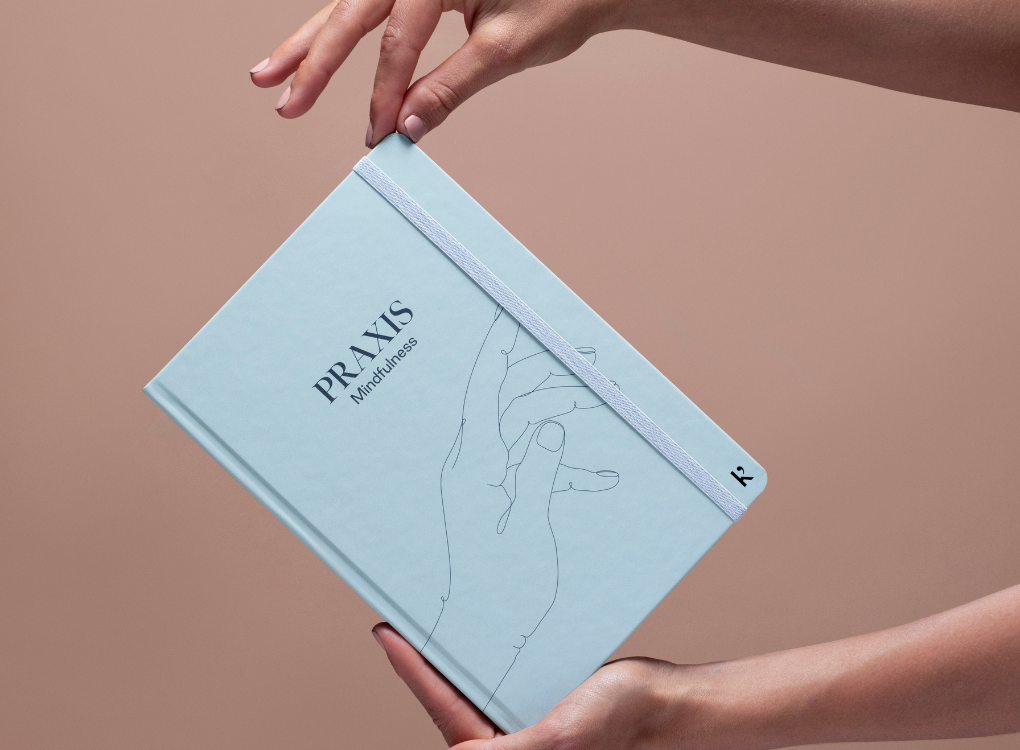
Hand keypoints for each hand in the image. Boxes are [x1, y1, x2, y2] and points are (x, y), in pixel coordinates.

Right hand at [248, 0, 618, 143]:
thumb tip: (407, 127)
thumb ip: (451, 87)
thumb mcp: (507, 49)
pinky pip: (370, 5)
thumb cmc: (561, 2)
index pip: (398, 40)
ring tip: (269, 74)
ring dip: (310, 41)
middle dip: (314, 59)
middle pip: (353, 11)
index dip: (385, 93)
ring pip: (350, 4)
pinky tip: (313, 49)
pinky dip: (342, 30)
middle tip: (281, 101)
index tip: (377, 136)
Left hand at [374, 622, 684, 749]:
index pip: (444, 710)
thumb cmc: (621, 729)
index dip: (412, 670)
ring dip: (459, 648)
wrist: (665, 701)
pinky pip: (503, 665)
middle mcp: (510, 740)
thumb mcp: (556, 740)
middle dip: (430, 660)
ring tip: (434, 615)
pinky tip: (480, 619)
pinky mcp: (539, 694)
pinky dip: (490, 641)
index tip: (387, 632)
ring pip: (477, 676)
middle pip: (454, 694)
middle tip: (403, 618)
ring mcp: (523, 716)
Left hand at [425, 307, 616, 695]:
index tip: (507, 321)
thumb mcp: (527, 533)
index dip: (495, 355)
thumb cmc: (501, 598)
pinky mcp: (501, 502)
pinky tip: (597, 476)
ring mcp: (486, 486)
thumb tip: (548, 427)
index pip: (482, 399)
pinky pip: (531, 470)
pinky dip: (562, 470)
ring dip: (556, 420)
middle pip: (505, 407)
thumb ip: (538, 475)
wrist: (486, 640)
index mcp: (471, 474)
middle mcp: (473, 472)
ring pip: (520, 433)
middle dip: (541, 380)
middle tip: (580, 360)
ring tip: (594, 401)